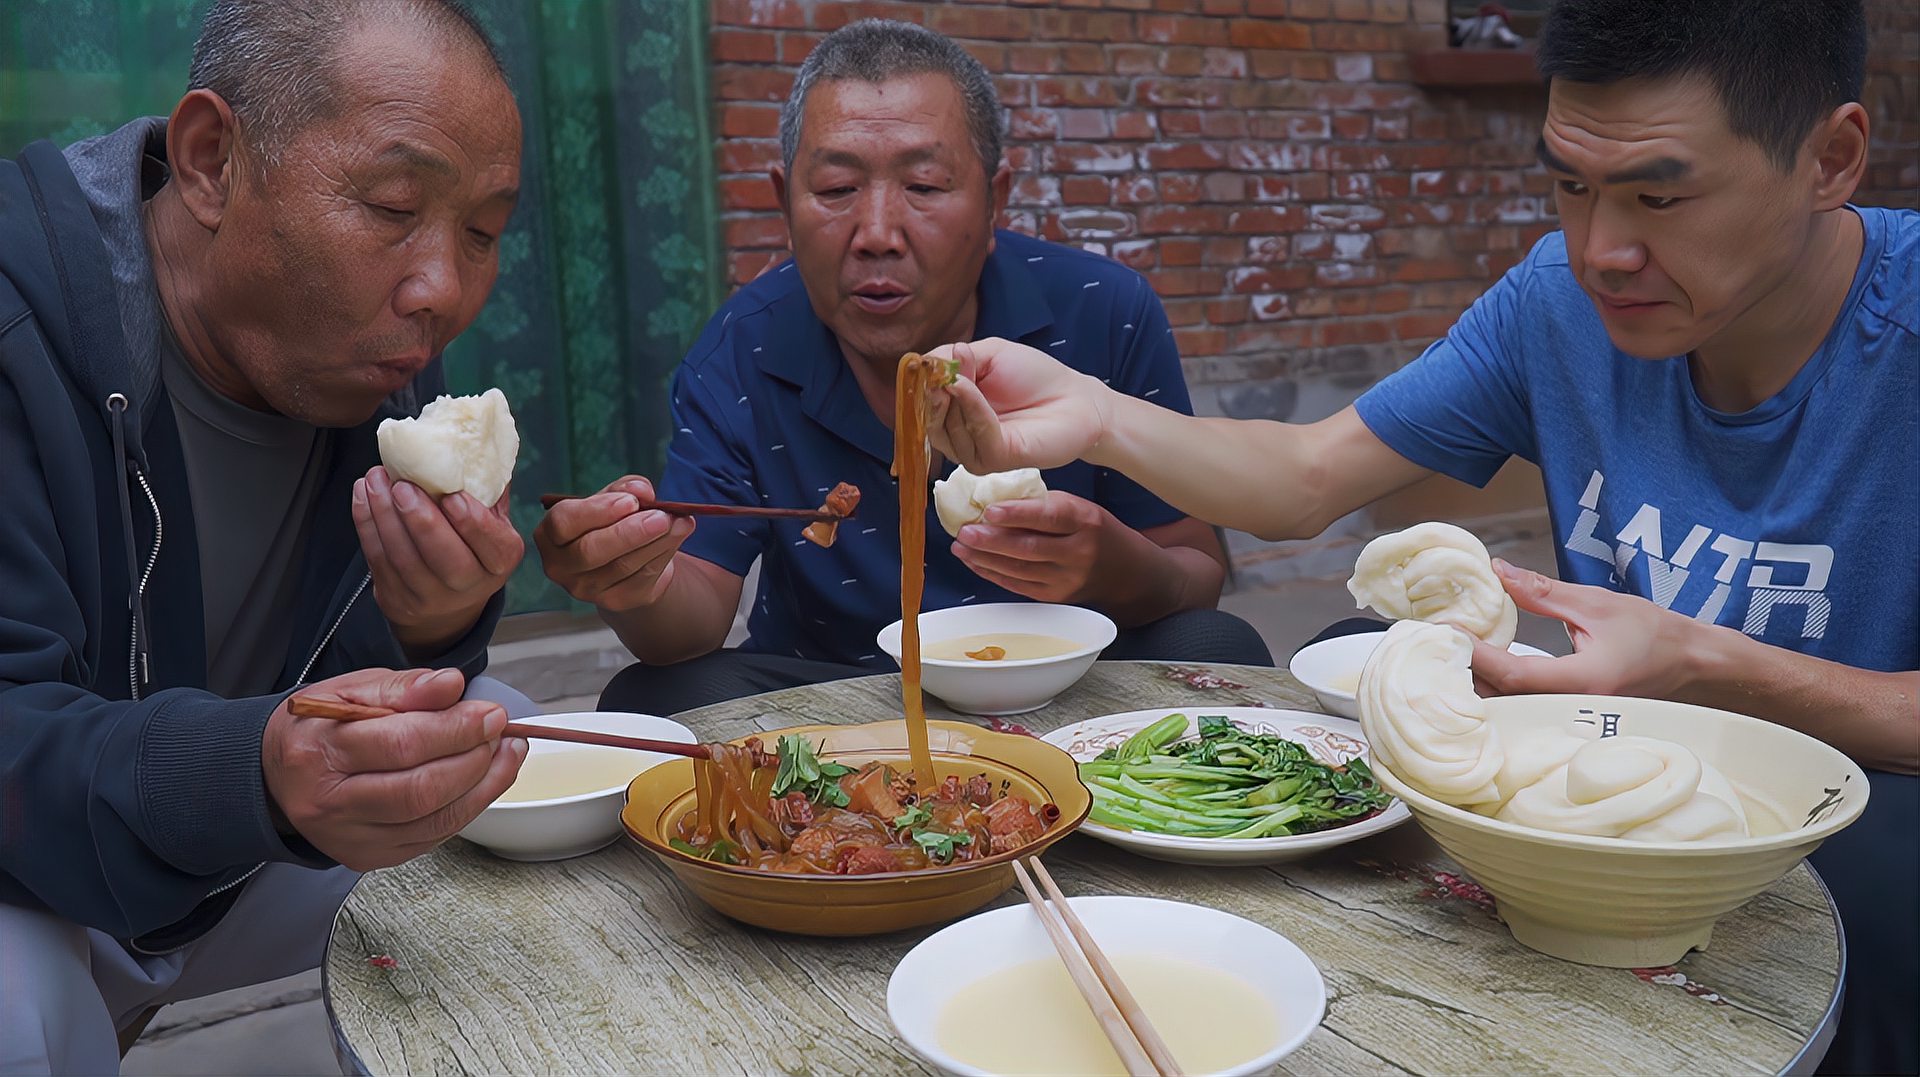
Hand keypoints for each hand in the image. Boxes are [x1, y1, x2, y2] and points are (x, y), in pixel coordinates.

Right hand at [264, 667, 526, 869]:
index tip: (492, 713)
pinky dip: (467, 809)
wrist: (277, 776)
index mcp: (319, 752)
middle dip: (474, 760)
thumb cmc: (319, 727)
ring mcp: (350, 838)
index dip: (455, 729)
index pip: (400, 744)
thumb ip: (403, 687)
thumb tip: (451, 685)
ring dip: (483, 787)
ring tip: (506, 755)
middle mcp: (330, 804)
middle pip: (420, 790)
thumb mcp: (350, 690)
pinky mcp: (369, 857)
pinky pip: (432, 837)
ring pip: (433, 820)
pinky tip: (483, 781)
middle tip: (502, 734)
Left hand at [353, 466, 523, 656]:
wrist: (446, 602)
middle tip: (403, 486)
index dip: (473, 523)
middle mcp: (468, 585)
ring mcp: (429, 596)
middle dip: (421, 521)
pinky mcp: (396, 597)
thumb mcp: (492, 522)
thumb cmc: (471, 546)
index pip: (492, 546)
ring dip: (385, 515)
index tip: (453, 496)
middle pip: (445, 559)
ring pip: (404, 558)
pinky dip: (366, 524)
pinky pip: (377, 559)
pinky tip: (364, 494)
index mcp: (499, 561)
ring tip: (375, 480)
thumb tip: (483, 437)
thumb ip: (489, 488)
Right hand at [533, 476, 694, 611]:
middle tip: (662, 516)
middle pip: (591, 552)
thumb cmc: (611, 520)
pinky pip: (642, 577)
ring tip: (679, 521)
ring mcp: (586, 588)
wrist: (626, 556)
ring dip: (657, 541)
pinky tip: (679, 535)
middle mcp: (561, 565)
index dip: (597, 511)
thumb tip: (642, 491)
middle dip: (630, 532)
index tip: (630, 502)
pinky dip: (665, 553)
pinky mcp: (615, 601)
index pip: (564, 523)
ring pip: (622, 566)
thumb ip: (624, 489)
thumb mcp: (612, 498)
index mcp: (551, 534)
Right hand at [925, 338, 1112, 473]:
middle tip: (940, 371)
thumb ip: (953, 358)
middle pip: (928, 421)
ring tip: (962, 376)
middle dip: (931, 393)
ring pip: (945, 430)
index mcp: (955, 411)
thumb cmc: (1035, 376)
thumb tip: (923, 364)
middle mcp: (960, 435)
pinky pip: (973, 434)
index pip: (922, 405)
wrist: (1076, 399)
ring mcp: (975, 451)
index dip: (918, 387)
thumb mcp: (988, 354)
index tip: (921, 367)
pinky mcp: (994, 459)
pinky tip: (969, 388)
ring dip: (952, 398)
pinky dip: (969, 407)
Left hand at [951, 490, 1118, 603]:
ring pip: (1019, 569)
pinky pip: (1017, 585)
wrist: (1124, 572)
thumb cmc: (1095, 531)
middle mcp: (1078, 552)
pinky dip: (992, 573)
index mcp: (1086, 522)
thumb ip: (1044, 504)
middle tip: (964, 531)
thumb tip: (996, 498)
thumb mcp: (1080, 508)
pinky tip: (974, 561)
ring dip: (985, 558)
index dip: (1018, 514)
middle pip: (1029, 548)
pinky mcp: (1055, 596)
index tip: (990, 510)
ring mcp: (1066, 579)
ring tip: (961, 546)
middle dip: (992, 540)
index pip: (1049, 517)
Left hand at [1469, 559, 1703, 698]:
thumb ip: (1541, 592)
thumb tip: (1497, 571)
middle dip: (1467, 675)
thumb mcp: (1594, 603)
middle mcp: (1574, 706)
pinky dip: (1499, 690)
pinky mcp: (1571, 715)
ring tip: (1452, 656)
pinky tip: (1480, 671)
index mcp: (1582, 680)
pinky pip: (1525, 707)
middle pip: (1505, 699)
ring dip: (1479, 684)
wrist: (1688, 660)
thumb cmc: (1649, 631)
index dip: (1475, 655)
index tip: (1448, 633)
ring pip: (1512, 707)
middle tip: (1437, 647)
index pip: (1513, 674)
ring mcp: (1573, 716)